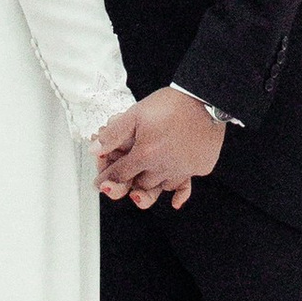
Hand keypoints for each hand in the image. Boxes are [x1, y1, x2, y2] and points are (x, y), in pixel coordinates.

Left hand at [94, 86, 226, 210]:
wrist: (205, 99)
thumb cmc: (172, 103)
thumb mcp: (136, 113)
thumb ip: (114, 133)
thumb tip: (96, 148)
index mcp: (145, 153)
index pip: (121, 174)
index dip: (109, 179)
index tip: (102, 184)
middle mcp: (164, 166)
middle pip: (141, 185)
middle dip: (130, 184)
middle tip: (122, 183)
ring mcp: (183, 169)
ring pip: (162, 187)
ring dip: (152, 185)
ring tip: (146, 181)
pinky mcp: (200, 168)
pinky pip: (186, 186)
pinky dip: (180, 194)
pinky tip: (175, 202)